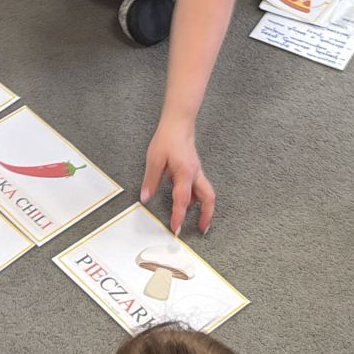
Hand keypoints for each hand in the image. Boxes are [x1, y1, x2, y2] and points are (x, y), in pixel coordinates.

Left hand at [140, 119, 213, 234]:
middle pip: (208, 199)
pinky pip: (199, 186)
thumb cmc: (168, 138)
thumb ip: (151, 181)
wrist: (178, 123)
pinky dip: (196, 196)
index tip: (176, 229)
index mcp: (184, 174)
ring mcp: (197, 171)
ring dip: (203, 207)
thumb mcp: (155, 160)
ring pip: (206, 193)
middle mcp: (195, 175)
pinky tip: (187, 198)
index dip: (179, 216)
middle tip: (202, 229)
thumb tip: (146, 198)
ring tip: (198, 219)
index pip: (182, 201)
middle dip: (207, 216)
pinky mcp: (194, 168)